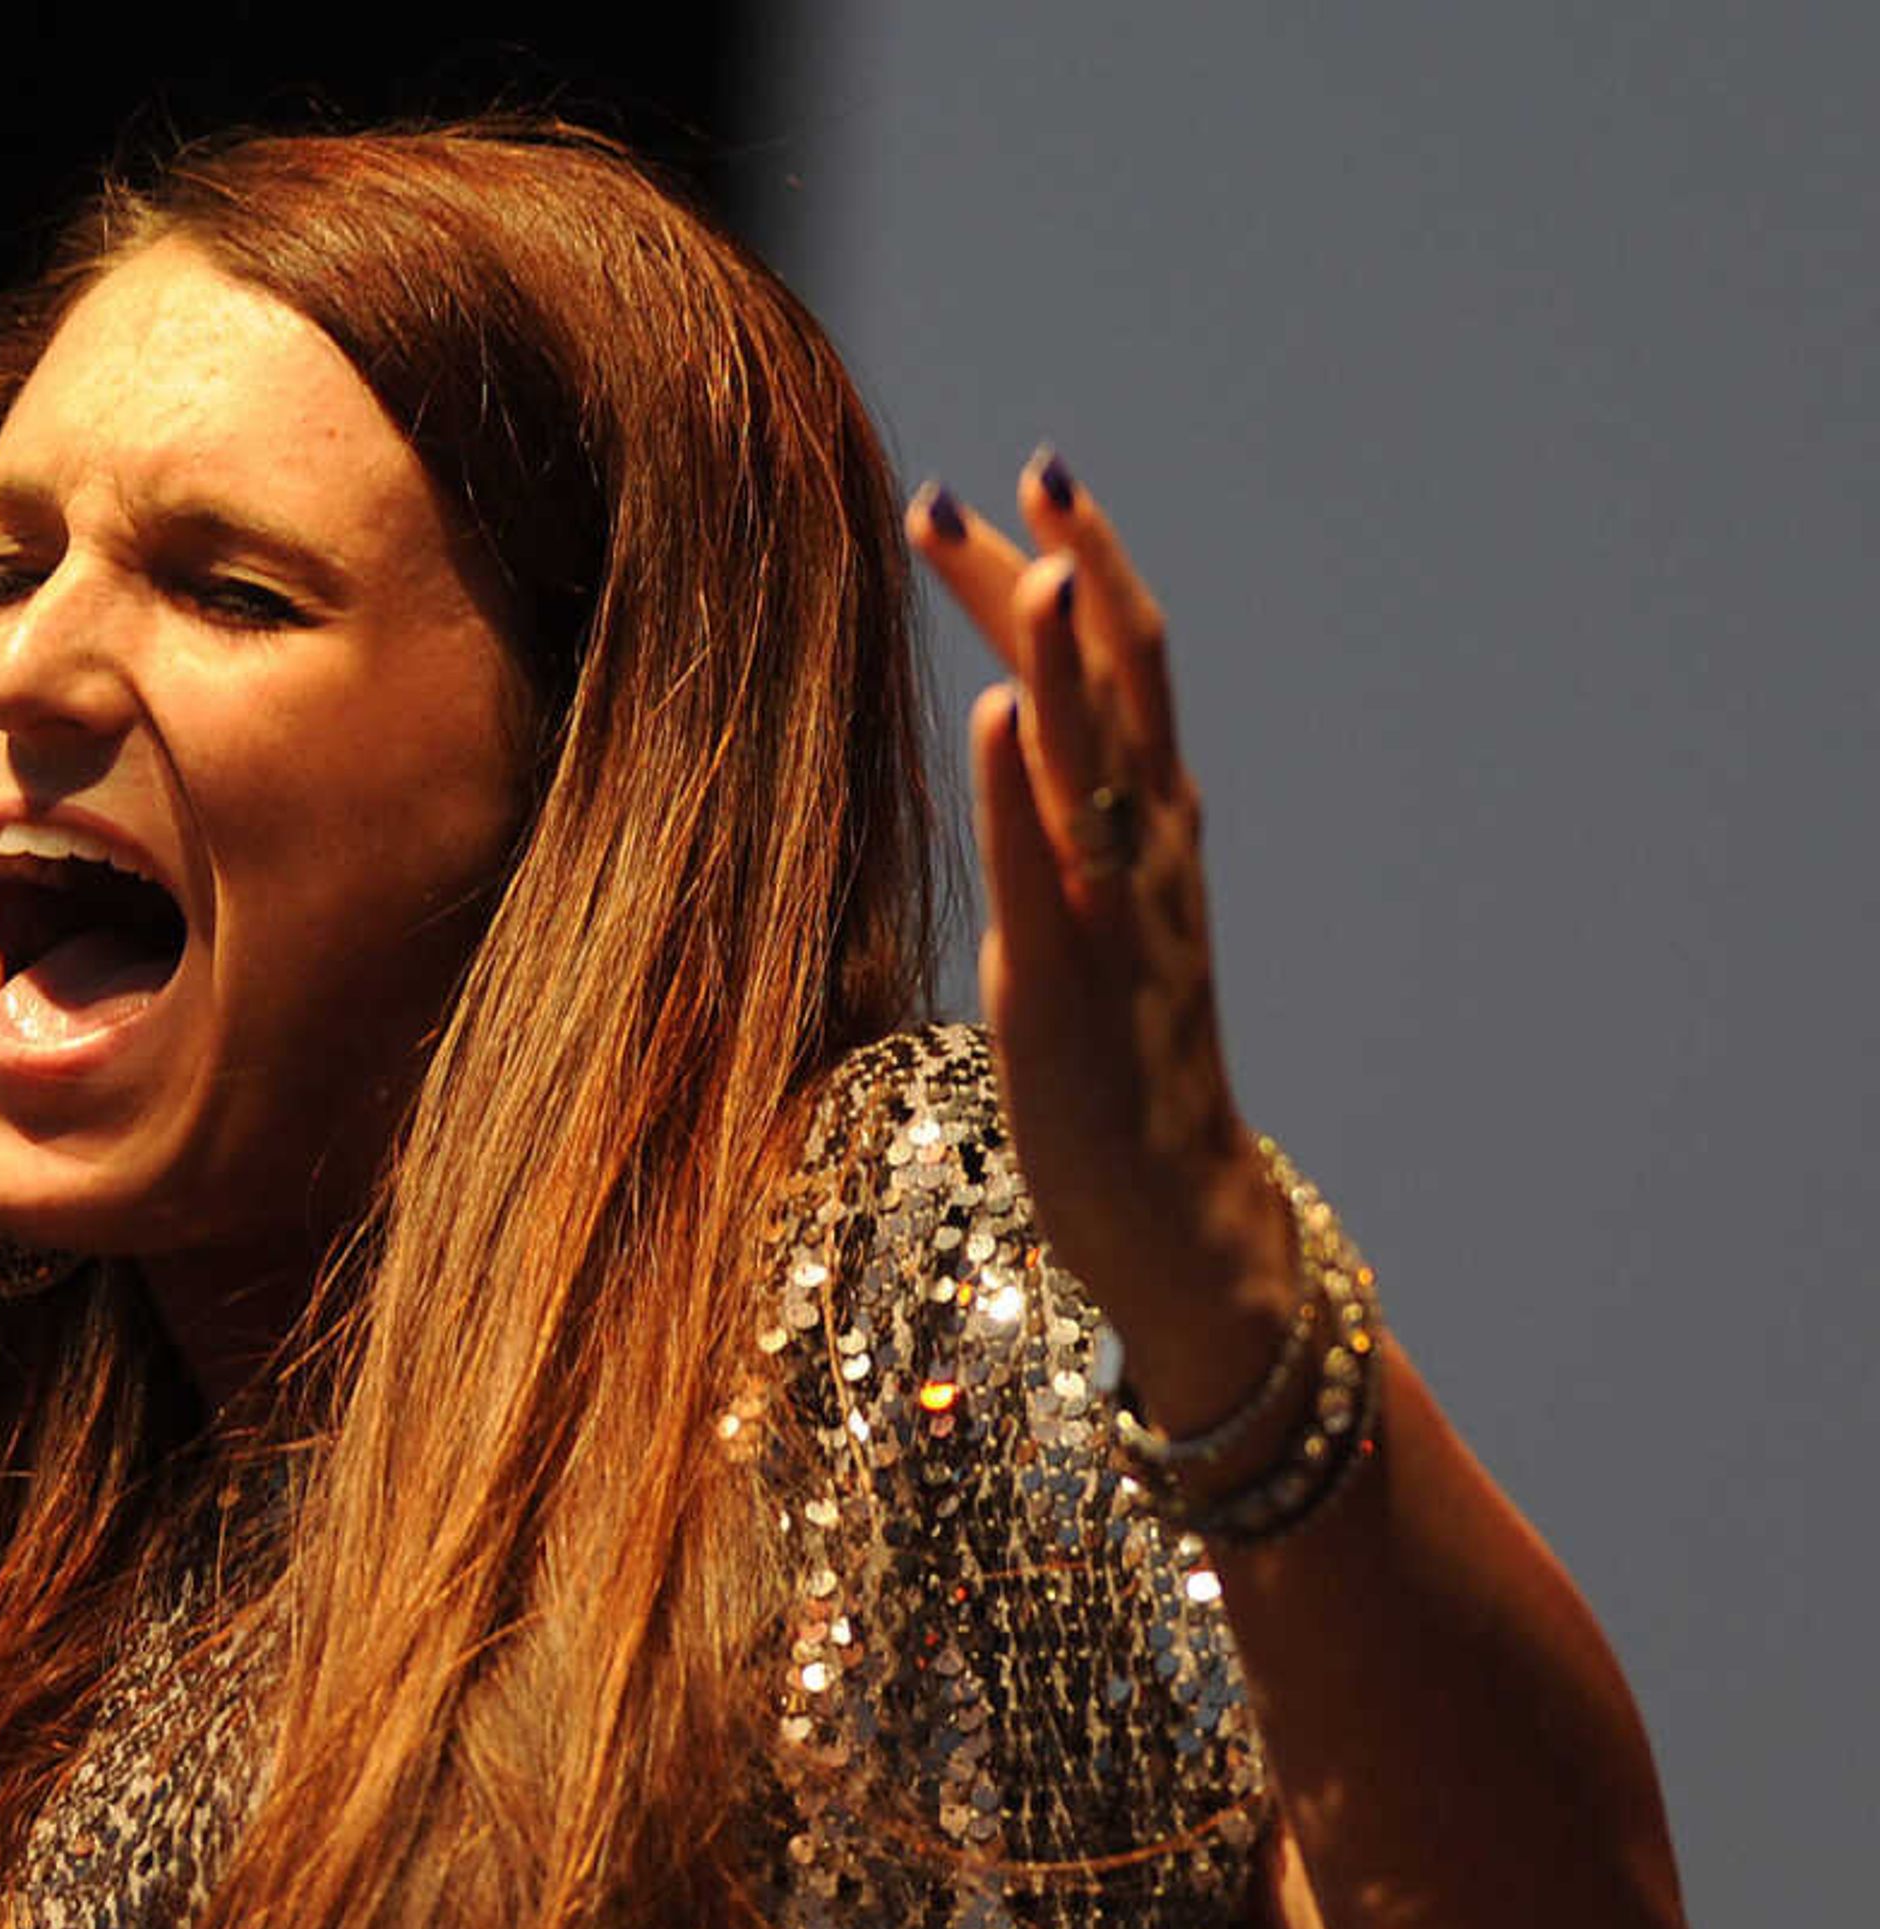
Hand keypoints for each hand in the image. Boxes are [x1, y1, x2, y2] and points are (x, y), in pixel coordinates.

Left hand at [908, 455, 1298, 1428]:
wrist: (1176, 1209)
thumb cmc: (1118, 1071)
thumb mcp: (1089, 918)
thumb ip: (1064, 830)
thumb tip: (1015, 742)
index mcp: (1153, 827)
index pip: (1120, 665)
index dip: (1075, 566)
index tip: (1016, 484)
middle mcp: (1150, 849)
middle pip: (1115, 679)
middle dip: (1056, 572)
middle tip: (988, 483)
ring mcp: (1117, 912)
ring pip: (1097, 757)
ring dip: (1061, 655)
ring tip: (1024, 556)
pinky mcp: (1068, 983)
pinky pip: (1044, 869)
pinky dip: (1018, 785)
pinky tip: (987, 710)